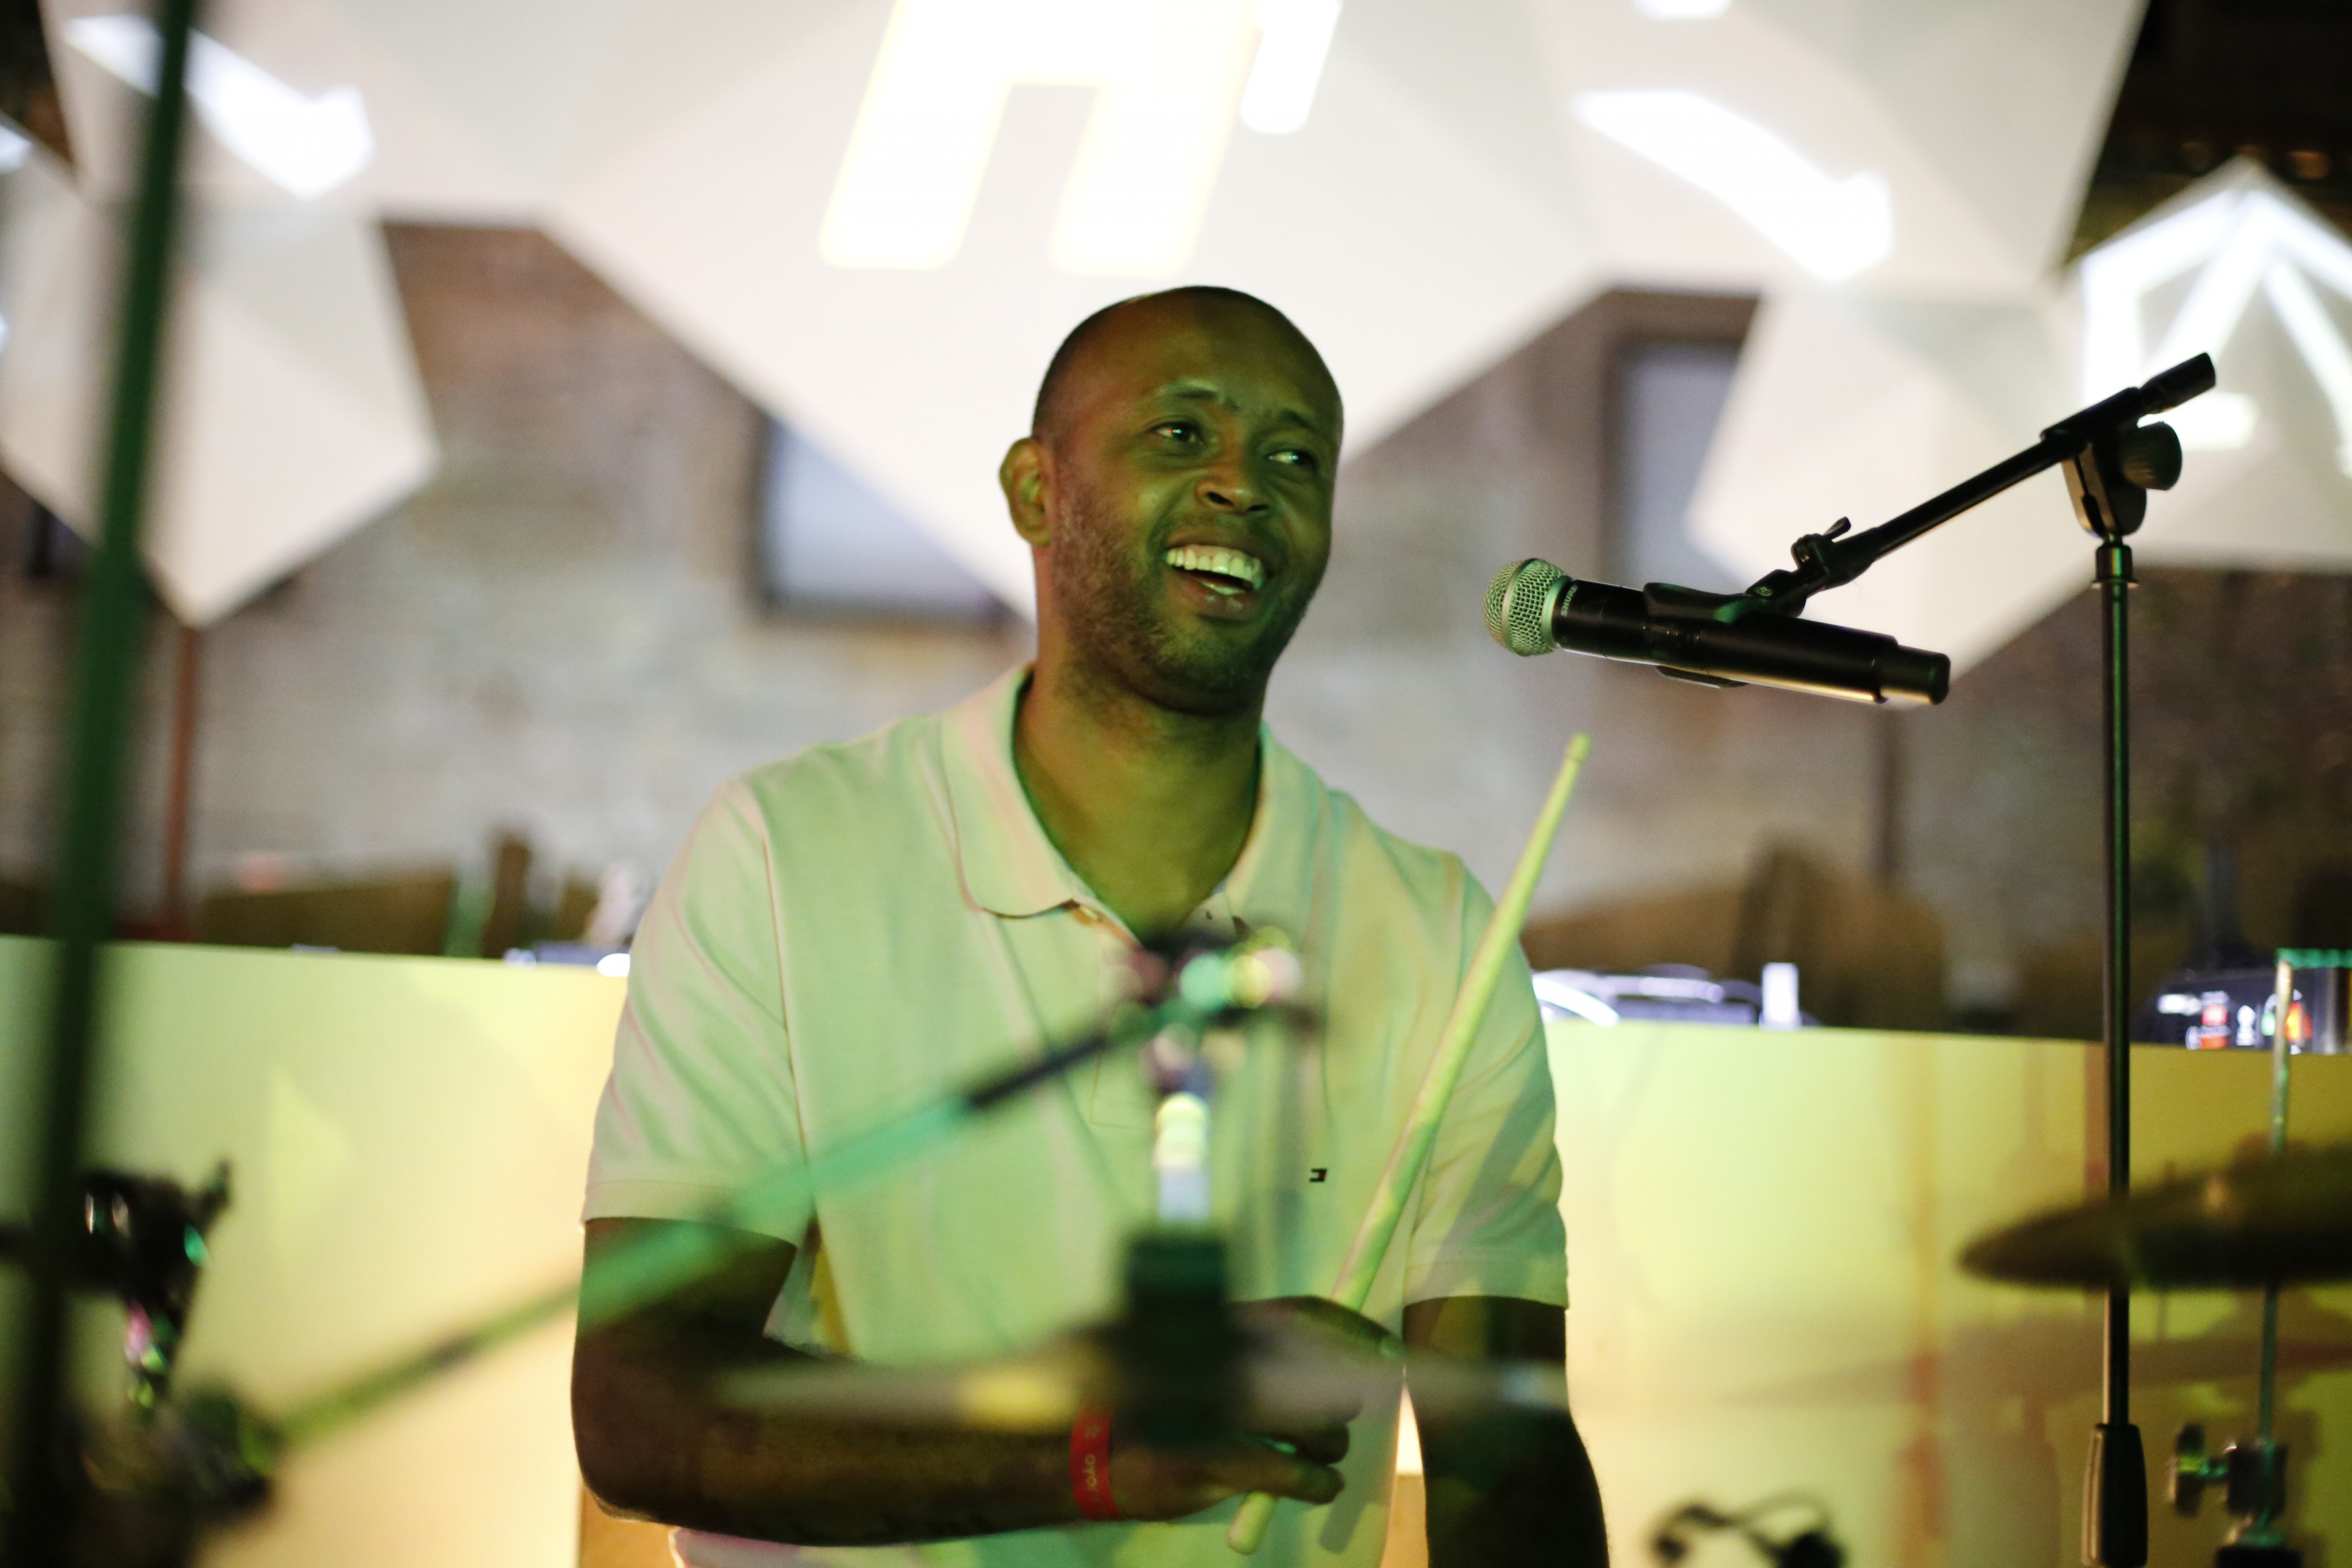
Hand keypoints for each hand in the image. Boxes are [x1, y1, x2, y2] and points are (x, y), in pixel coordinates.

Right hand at [1104, 1296, 1393, 1521]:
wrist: (1068, 1444)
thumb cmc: (1126, 1396)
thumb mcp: (1175, 1352)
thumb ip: (1230, 1345)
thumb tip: (1306, 1349)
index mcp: (1214, 1323)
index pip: (1301, 1314)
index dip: (1352, 1330)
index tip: (1390, 1349)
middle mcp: (1217, 1355)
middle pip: (1315, 1368)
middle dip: (1346, 1391)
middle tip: (1349, 1409)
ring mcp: (1211, 1408)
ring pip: (1307, 1421)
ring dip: (1328, 1440)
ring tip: (1324, 1451)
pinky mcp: (1204, 1460)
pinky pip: (1281, 1471)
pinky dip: (1312, 1482)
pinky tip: (1321, 1486)